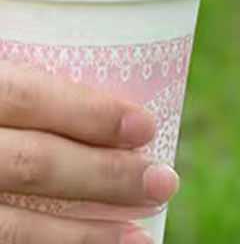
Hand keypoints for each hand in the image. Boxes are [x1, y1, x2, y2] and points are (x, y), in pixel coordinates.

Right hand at [0, 63, 178, 243]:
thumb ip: (26, 83)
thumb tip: (104, 73)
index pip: (25, 95)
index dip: (87, 111)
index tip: (146, 125)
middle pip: (28, 164)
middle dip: (104, 177)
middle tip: (164, 182)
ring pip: (9, 227)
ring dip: (81, 237)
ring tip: (140, 239)